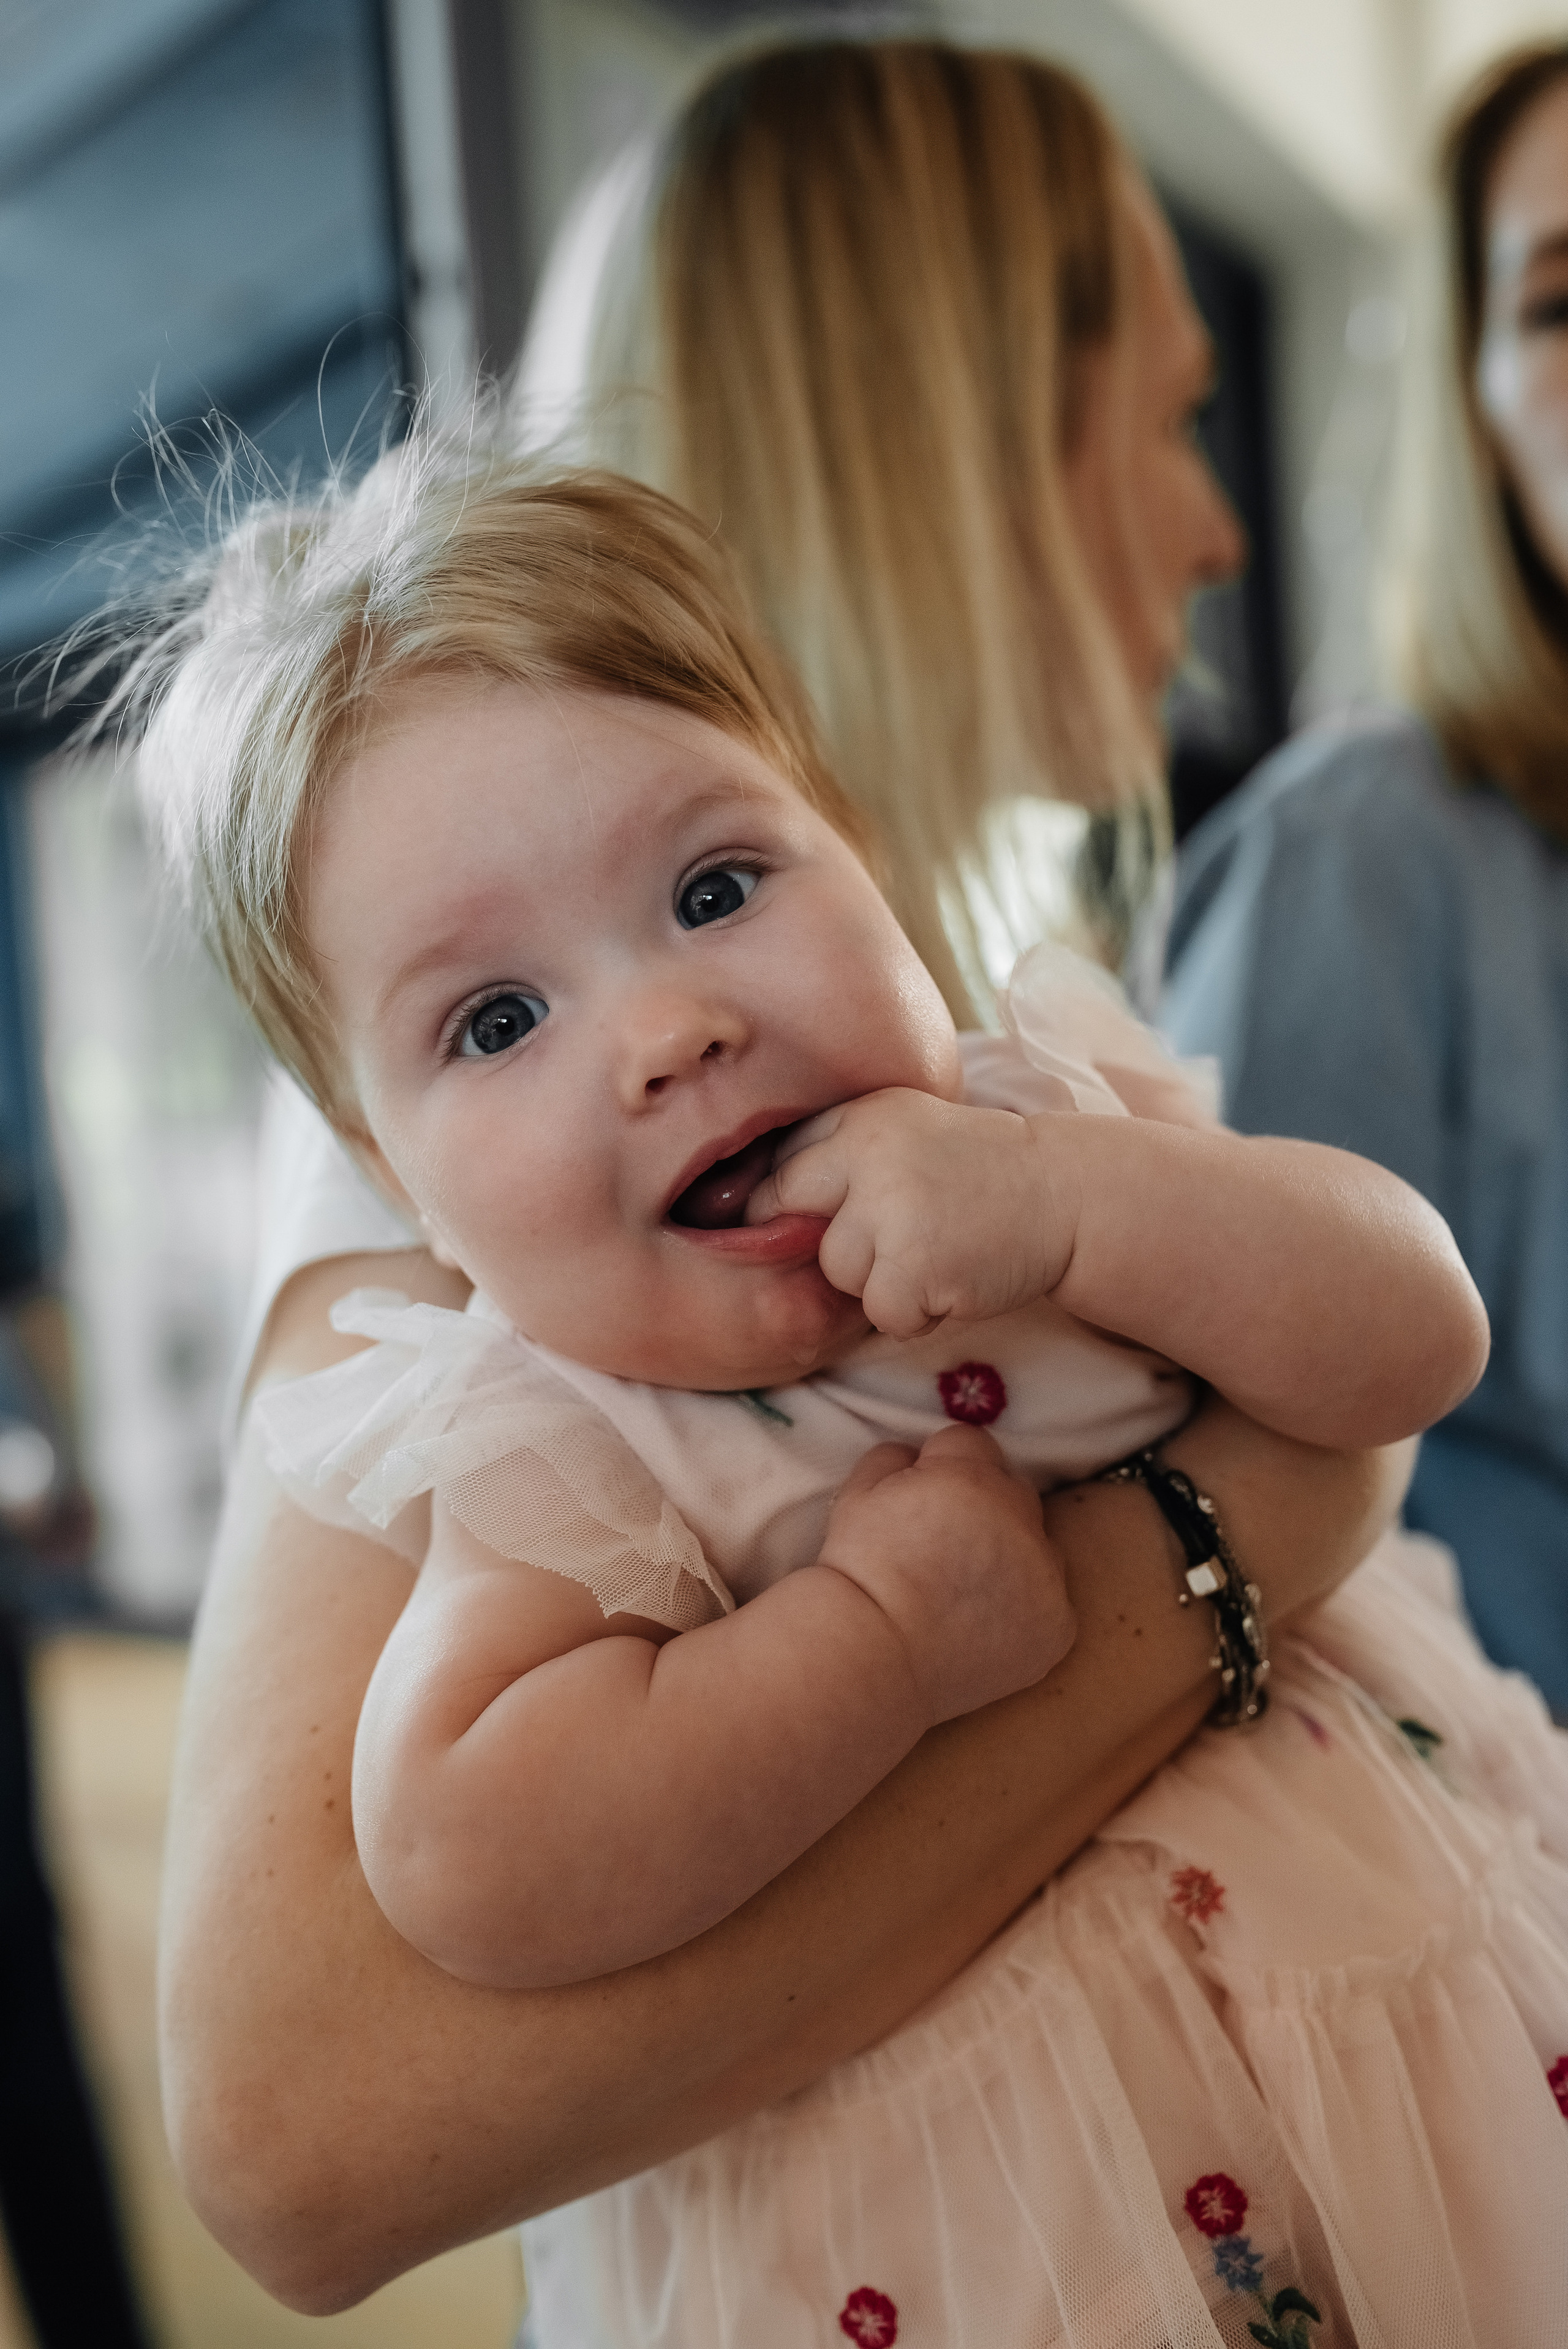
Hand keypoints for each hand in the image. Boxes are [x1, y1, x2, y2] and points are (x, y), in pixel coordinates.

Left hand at [744, 1090, 1076, 1338]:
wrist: (1067, 1195)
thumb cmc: (983, 1173)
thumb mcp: (909, 1131)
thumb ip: (843, 1156)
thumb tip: (758, 1208)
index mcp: (860, 1116)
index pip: (781, 1166)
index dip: (782, 1204)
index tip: (805, 1224)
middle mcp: (865, 1153)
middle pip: (791, 1218)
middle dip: (830, 1241)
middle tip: (885, 1247)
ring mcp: (888, 1208)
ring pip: (838, 1272)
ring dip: (880, 1281)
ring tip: (935, 1255)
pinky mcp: (913, 1264)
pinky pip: (882, 1312)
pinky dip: (915, 1314)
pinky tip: (952, 1281)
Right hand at [818, 1428, 1074, 1723]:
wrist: (870, 1658)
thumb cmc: (855, 1575)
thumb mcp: (858, 1493)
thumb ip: (896, 1456)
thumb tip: (919, 1454)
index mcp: (972, 1477)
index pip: (970, 1441)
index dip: (939, 1467)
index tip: (919, 1502)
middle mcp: (1020, 1519)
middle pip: (1012, 1489)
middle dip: (983, 1506)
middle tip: (943, 1548)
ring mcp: (1046, 1575)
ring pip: (1037, 1545)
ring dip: (1011, 1555)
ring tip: (963, 1592)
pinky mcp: (1059, 1624)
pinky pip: (1050, 1600)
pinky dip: (1025, 1608)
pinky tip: (984, 1627)